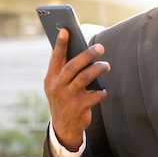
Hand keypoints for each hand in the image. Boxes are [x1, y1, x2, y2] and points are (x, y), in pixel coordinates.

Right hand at [44, 28, 109, 151]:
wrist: (63, 126)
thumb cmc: (63, 97)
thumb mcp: (55, 84)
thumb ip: (59, 68)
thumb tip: (57, 47)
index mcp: (51, 78)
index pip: (56, 57)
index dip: (60, 43)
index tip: (66, 30)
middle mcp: (58, 86)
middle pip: (73, 66)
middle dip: (87, 55)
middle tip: (100, 48)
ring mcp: (68, 97)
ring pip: (85, 77)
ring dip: (98, 69)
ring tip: (106, 65)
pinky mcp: (79, 107)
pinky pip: (95, 95)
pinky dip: (102, 91)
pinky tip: (103, 91)